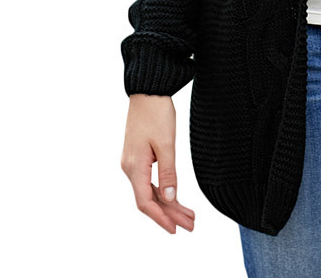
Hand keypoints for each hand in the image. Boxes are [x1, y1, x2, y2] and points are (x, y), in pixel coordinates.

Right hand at [121, 94, 196, 233]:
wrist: (148, 90)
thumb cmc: (156, 113)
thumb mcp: (166, 143)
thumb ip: (168, 172)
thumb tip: (169, 199)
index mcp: (135, 167)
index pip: (146, 202)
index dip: (161, 218)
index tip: (176, 229)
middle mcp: (130, 168)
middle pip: (149, 199)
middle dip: (170, 214)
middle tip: (191, 224)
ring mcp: (133, 162)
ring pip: (150, 191)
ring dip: (168, 204)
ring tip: (188, 215)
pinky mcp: (138, 156)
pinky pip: (149, 181)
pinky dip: (163, 191)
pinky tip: (174, 197)